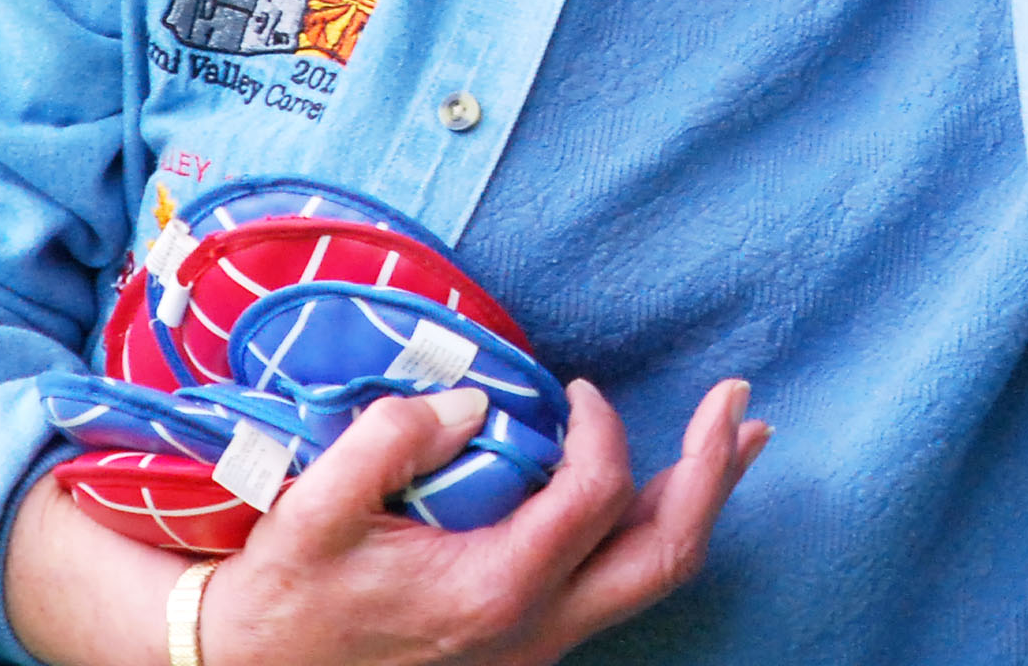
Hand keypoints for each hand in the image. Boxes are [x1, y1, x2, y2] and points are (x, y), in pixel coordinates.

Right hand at [5, 378, 768, 665]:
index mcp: (492, 589)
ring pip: (655, 575)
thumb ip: (386, 443)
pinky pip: (621, 584)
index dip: (602, 429)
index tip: (574, 387)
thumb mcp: (313, 512)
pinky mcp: (531, 641)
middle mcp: (535, 626)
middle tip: (741, 402)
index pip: (594, 496)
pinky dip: (660, 528)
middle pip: (665, 553)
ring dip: (701, 500)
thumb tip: (473, 400)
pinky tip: (671, 488)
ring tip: (740, 436)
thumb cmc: (285, 593)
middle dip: (713, 472)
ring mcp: (540, 642)